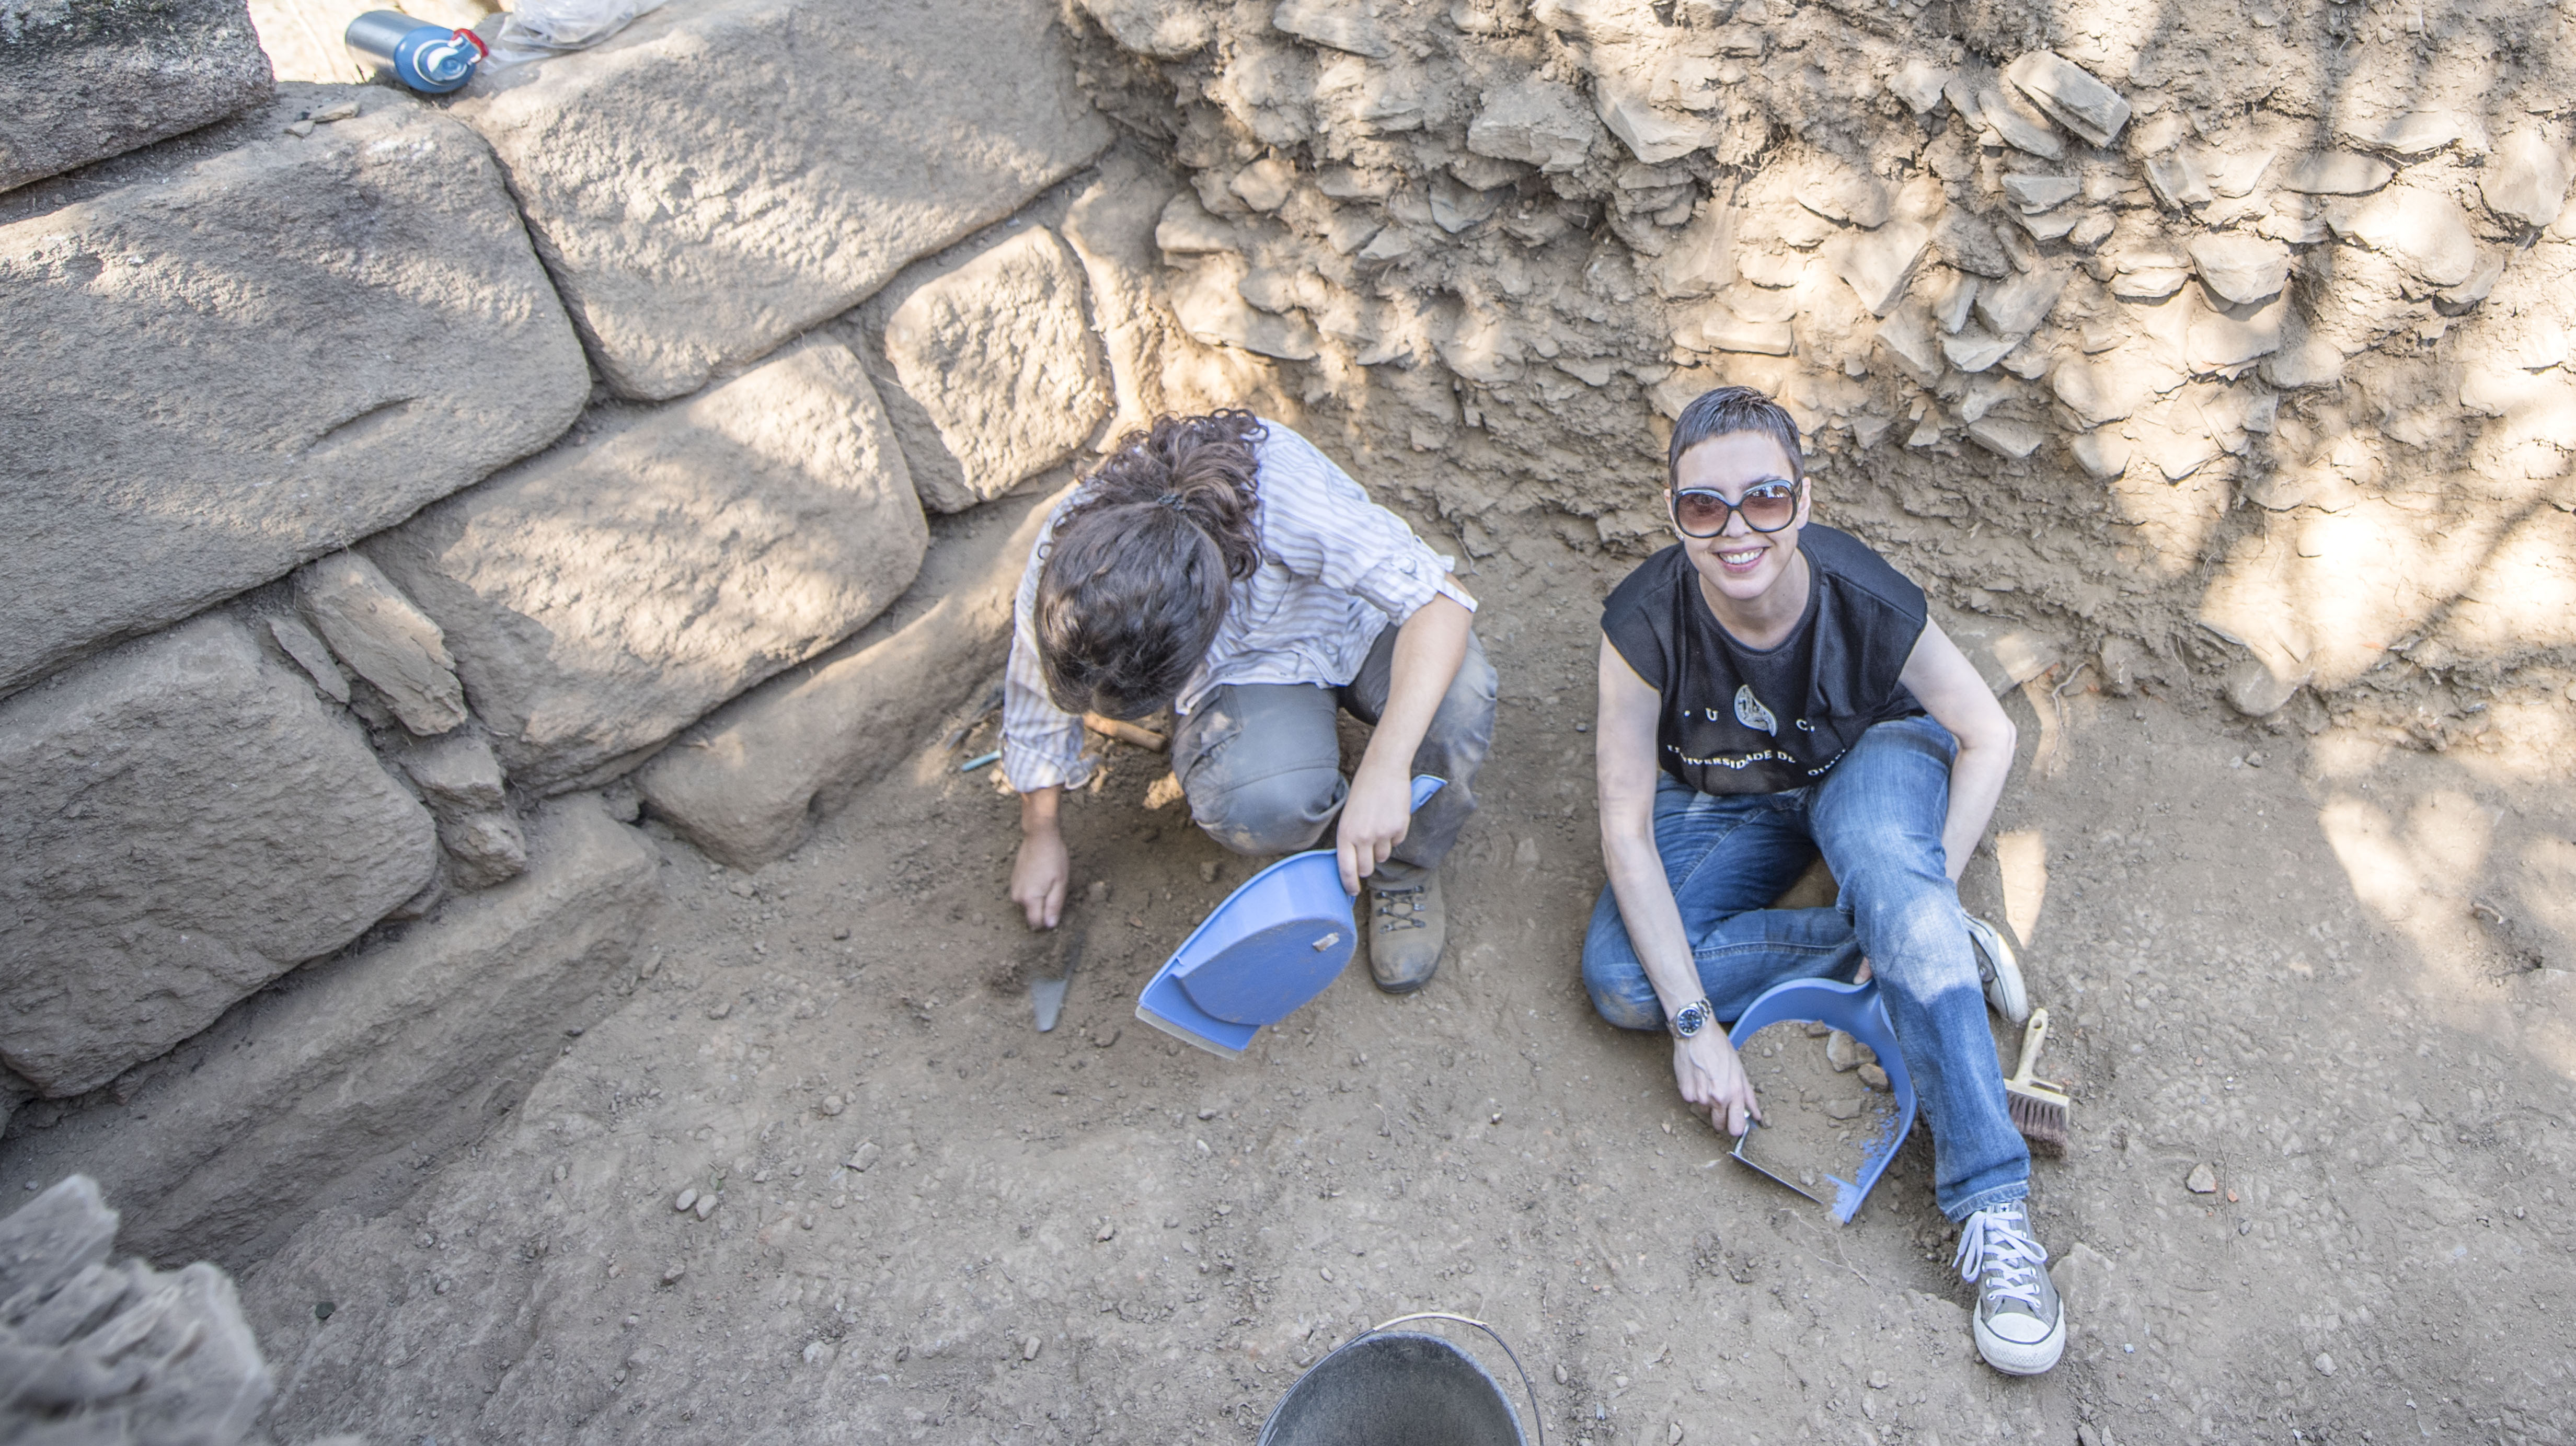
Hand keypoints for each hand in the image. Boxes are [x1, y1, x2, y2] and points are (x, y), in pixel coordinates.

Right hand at [1011, 824, 1068, 928]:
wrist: (1039, 836)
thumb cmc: (1053, 858)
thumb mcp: (1060, 884)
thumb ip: (1054, 906)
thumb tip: (1050, 925)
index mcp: (1029, 899)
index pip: (1037, 923)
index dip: (1048, 920)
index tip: (1056, 907)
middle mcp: (1017, 897)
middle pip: (1032, 914)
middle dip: (1044, 908)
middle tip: (1054, 889)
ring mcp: (1014, 888)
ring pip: (1029, 904)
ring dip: (1039, 898)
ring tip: (1048, 881)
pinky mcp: (1013, 881)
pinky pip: (1025, 894)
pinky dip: (1033, 890)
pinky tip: (1041, 876)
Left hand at [1334, 763, 1412, 893]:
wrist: (1384, 769)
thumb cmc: (1363, 790)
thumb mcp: (1349, 815)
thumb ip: (1350, 838)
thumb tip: (1353, 860)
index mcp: (1346, 833)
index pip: (1346, 868)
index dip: (1349, 883)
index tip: (1353, 891)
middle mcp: (1363, 837)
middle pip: (1366, 868)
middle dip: (1367, 865)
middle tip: (1368, 853)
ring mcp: (1382, 834)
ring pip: (1383, 856)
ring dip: (1381, 847)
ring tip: (1379, 825)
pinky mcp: (1399, 828)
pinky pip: (1397, 842)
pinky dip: (1395, 835)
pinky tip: (1391, 817)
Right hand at [1674, 1031, 1761, 1136]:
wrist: (1696, 1034)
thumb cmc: (1719, 1048)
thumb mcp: (1739, 1070)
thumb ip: (1748, 1096)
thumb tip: (1756, 1116)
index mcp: (1733, 1093)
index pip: (1736, 1127)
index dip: (1736, 1128)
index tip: (1735, 1123)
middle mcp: (1716, 1099)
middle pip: (1718, 1125)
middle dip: (1721, 1119)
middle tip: (1720, 1102)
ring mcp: (1699, 1097)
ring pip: (1704, 1111)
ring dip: (1707, 1102)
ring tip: (1708, 1082)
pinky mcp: (1685, 1093)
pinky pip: (1692, 1100)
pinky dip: (1695, 1093)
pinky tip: (1697, 1077)